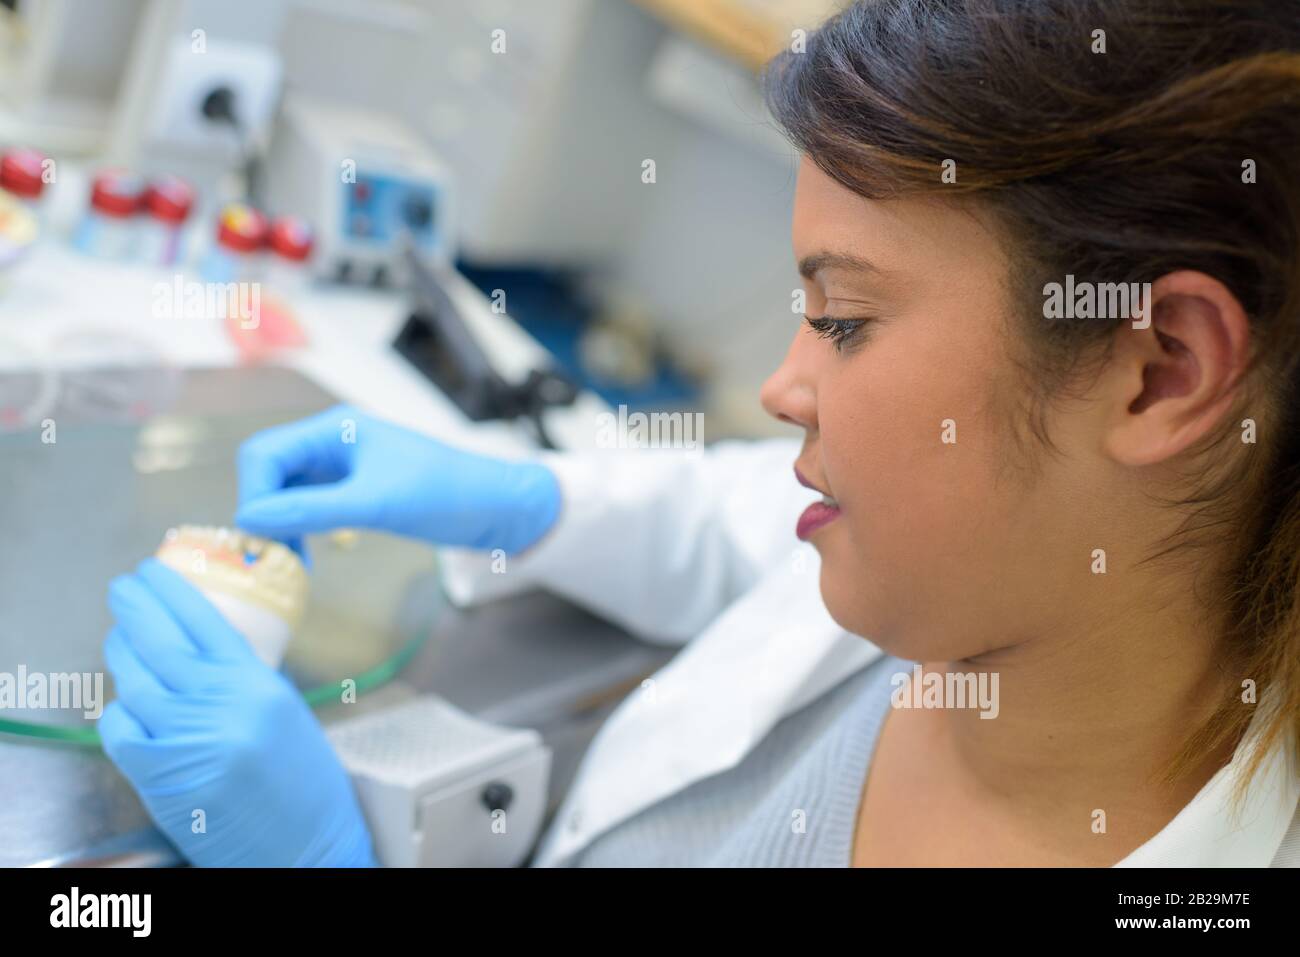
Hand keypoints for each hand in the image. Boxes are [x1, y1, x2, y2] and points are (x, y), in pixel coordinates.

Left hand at [98, 559, 375, 866]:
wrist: (305, 846)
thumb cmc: (302, 784)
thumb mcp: (283, 712)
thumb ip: (244, 678)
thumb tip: (203, 647)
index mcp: (257, 684)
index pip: (204, 620)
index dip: (171, 590)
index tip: (151, 571)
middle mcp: (220, 705)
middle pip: (160, 641)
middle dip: (134, 608)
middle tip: (122, 589)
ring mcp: (185, 739)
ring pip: (134, 682)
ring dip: (121, 655)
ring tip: (120, 640)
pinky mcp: (158, 775)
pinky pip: (120, 729)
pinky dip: (118, 714)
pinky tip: (127, 708)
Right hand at [234, 405, 560, 554]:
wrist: (496, 507)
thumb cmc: (445, 494)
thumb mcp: (376, 503)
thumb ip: (313, 510)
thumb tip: (251, 520)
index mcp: (334, 430)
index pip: (264, 455)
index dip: (254, 494)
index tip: (260, 537)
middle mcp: (333, 443)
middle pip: (270, 473)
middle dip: (264, 512)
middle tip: (273, 555)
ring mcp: (343, 468)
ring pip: (287, 493)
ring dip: (282, 525)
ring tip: (293, 561)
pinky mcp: (356, 491)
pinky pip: (310, 507)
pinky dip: (302, 529)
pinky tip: (311, 554)